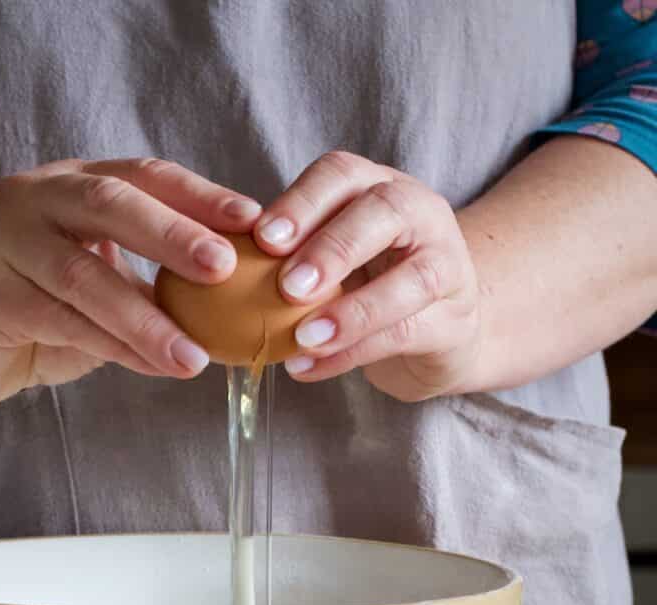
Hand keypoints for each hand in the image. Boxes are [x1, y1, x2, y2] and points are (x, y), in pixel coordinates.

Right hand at [0, 158, 261, 410]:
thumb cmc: (40, 310)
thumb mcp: (104, 284)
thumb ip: (152, 282)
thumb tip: (234, 302)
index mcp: (73, 184)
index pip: (143, 176)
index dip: (198, 195)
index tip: (253, 220)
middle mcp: (36, 199)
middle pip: (110, 205)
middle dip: (173, 236)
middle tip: (224, 269)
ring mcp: (5, 241)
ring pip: (84, 274)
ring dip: (146, 318)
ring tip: (192, 356)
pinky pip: (60, 320)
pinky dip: (112, 346)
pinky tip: (152, 366)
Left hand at [255, 152, 481, 401]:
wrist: (441, 326)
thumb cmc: (365, 284)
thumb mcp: (328, 258)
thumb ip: (287, 254)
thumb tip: (212, 266)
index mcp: (376, 187)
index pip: (341, 174)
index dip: (302, 202)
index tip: (262, 237)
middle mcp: (418, 214)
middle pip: (384, 213)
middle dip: (332, 247)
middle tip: (287, 285)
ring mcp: (446, 264)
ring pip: (410, 279)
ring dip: (352, 310)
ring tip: (303, 337)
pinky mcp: (454, 319)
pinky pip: (404, 334)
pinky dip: (352, 354)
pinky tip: (307, 368)